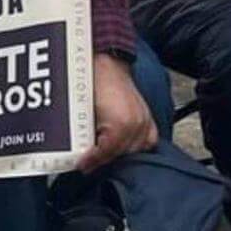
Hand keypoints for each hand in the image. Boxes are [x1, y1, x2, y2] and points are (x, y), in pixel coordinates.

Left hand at [79, 53, 158, 172]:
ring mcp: (145, 123)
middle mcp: (136, 126)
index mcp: (120, 125)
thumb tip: (81, 156)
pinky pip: (147, 142)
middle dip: (105, 160)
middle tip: (90, 162)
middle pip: (121, 155)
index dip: (91, 161)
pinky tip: (124, 147)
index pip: (105, 153)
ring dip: (119, 155)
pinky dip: (136, 147)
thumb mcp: (83, 113)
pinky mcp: (150, 120)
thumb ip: (83, 135)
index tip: (81, 165)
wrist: (107, 66)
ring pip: (134, 151)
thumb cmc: (93, 84)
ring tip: (104, 155)